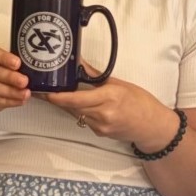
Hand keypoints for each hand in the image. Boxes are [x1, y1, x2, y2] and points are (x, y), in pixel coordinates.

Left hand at [45, 69, 176, 152]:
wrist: (152, 126)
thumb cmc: (140, 102)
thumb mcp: (119, 84)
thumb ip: (96, 75)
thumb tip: (79, 62)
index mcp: (109, 97)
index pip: (77, 99)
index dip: (58, 97)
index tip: (46, 92)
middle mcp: (103, 114)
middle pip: (72, 107)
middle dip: (57, 100)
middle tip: (43, 89)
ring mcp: (101, 126)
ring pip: (76, 114)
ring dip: (66, 105)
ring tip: (54, 94)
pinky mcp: (100, 133)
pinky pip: (84, 120)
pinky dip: (78, 112)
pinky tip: (76, 105)